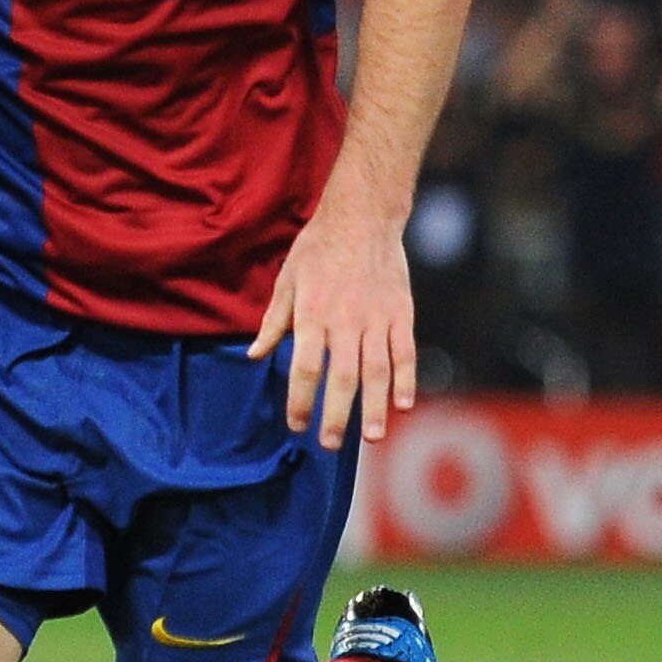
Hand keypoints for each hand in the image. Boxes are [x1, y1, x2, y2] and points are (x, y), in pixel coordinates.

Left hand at [247, 195, 416, 449]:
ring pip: (377, 371)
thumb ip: (274, 322)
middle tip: (331, 444)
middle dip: (336, 415)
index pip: (303, 368)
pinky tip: (402, 405)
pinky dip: (406, 379)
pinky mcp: (401, 313)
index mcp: (312, 315)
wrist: (362, 216)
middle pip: (341, 377)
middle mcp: (345, 321)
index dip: (299, 400)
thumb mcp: (287, 281)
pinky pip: (404, 352)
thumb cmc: (318, 249)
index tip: (296, 424)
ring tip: (371, 439)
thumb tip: (255, 355)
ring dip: (374, 407)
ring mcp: (377, 318)